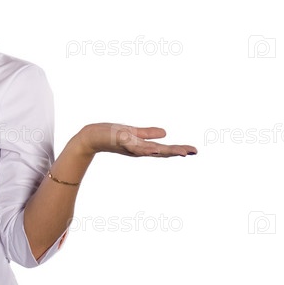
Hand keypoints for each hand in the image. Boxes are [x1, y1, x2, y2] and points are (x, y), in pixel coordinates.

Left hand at [76, 123, 197, 157]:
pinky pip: (134, 145)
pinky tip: (155, 147)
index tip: (193, 151)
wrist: (90, 137)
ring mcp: (129, 146)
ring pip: (150, 150)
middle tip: (193, 151)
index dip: (178, 150)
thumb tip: (166, 133)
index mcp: (142, 147)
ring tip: (181, 151)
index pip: (163, 150)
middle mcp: (137, 149)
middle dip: (177, 151)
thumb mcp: (132, 133)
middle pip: (160, 152)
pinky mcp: (120, 141)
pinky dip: (145, 147)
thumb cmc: (109, 135)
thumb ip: (148, 133)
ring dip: (166, 150)